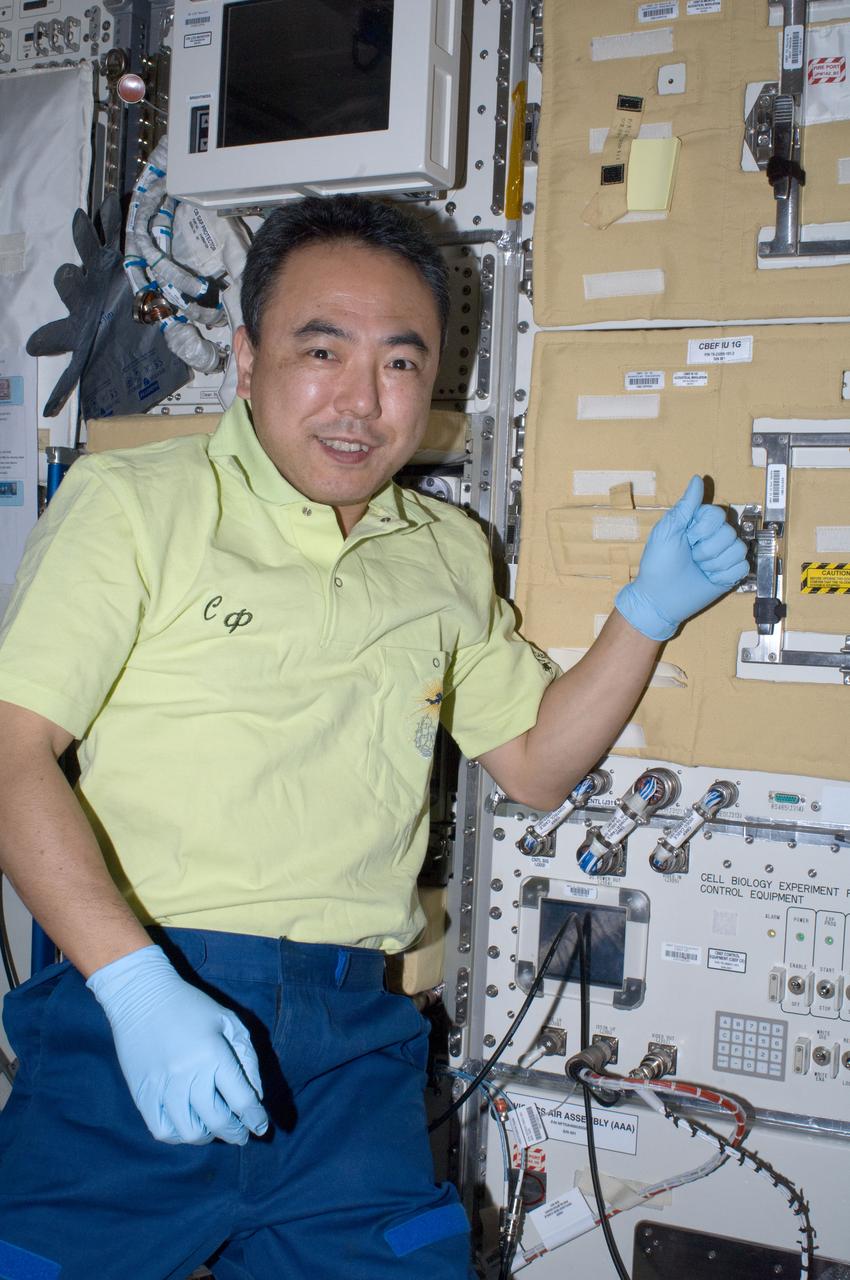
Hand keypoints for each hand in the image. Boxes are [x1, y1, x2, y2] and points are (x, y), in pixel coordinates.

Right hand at [87, 945, 268, 1145]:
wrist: (142, 996)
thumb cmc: (192, 1006)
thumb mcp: (229, 1021)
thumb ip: (246, 1058)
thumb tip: (255, 1096)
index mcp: (214, 1055)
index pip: (241, 1100)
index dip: (255, 1119)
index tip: (261, 1127)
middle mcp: (189, 1075)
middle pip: (218, 1121)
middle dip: (236, 1133)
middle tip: (242, 1135)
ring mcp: (163, 1087)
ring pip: (190, 1133)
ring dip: (208, 1137)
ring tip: (213, 1127)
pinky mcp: (142, 1094)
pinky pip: (161, 1130)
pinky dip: (178, 1135)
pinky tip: (187, 1125)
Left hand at [614, 476, 749, 640]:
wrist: (660, 597)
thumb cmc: (658, 563)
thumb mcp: (667, 530)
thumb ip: (685, 505)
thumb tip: (697, 479)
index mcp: (698, 524)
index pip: (718, 514)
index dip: (704, 528)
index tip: (688, 538)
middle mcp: (714, 537)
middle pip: (729, 532)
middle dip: (707, 549)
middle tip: (692, 557)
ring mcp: (723, 555)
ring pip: (738, 549)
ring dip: (715, 562)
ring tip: (700, 568)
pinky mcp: (731, 574)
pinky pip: (742, 566)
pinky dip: (725, 574)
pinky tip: (710, 578)